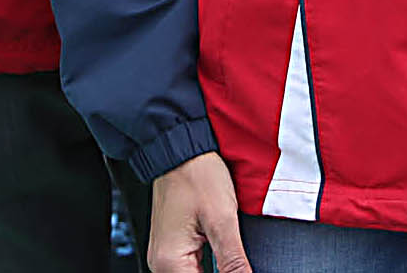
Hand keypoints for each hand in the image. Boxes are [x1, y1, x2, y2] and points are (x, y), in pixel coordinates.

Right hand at [149, 152, 250, 272]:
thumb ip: (234, 261)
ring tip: (235, 261)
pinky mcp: (172, 246)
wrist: (180, 147)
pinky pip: (192, 268)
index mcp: (170, 262)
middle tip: (241, 263)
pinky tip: (226, 258)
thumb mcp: (222, 220)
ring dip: (218, 271)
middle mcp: (161, 264)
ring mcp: (165, 256)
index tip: (244, 269)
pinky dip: (210, 267)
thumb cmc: (196, 174)